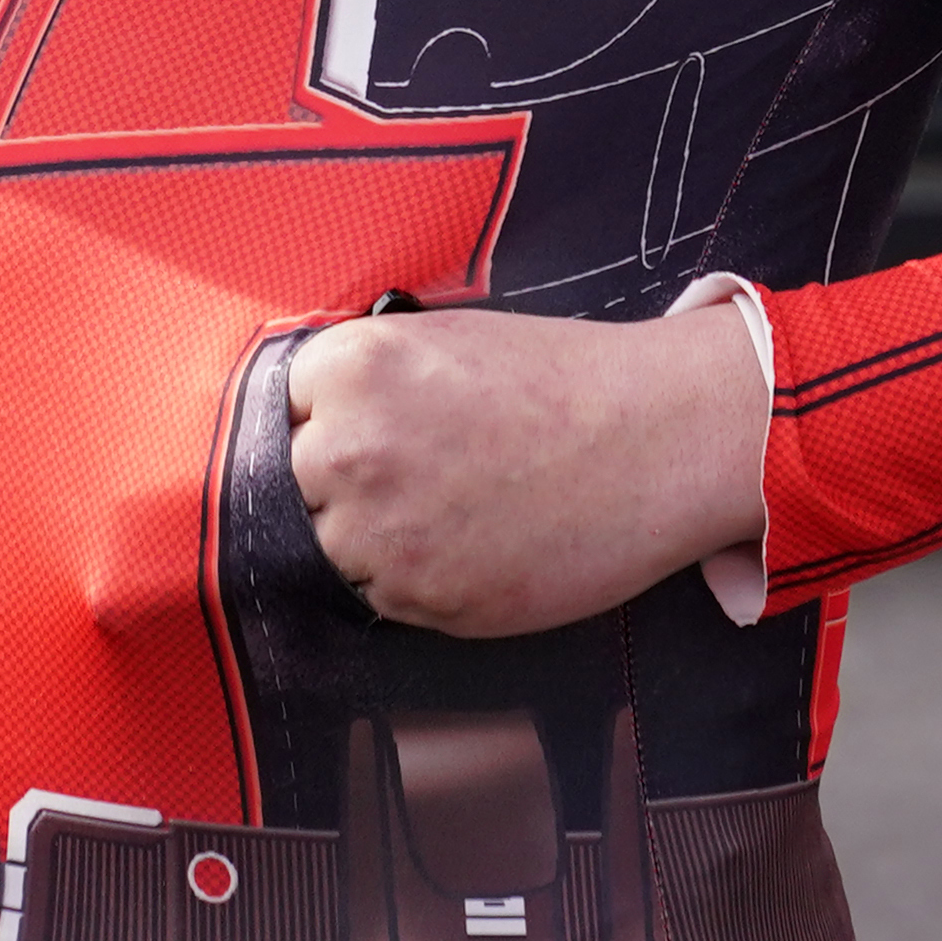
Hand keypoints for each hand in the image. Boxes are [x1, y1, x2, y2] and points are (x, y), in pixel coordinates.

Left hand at [284, 300, 768, 636]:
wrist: (656, 441)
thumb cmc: (564, 382)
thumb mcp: (440, 340)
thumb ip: (366, 380)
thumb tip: (318, 415)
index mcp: (350, 369)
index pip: (285, 407)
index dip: (324, 420)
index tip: (355, 429)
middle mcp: (348, 450)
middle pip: (298, 481)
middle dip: (341, 481)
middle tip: (413, 474)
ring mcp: (380, 533)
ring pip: (332, 548)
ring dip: (371, 538)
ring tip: (446, 509)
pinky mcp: (423, 600)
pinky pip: (383, 597)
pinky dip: (414, 580)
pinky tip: (469, 542)